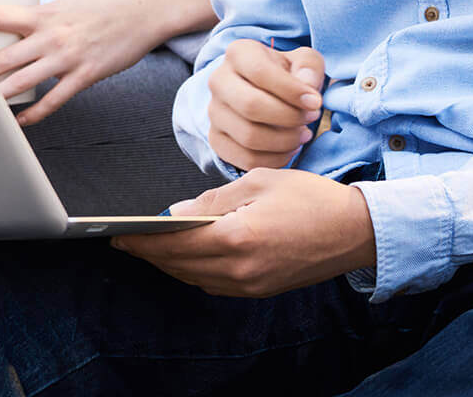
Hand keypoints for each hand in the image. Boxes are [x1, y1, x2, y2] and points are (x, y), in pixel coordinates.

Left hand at [0, 0, 213, 126]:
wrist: (146, 8)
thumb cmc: (108, 1)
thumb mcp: (69, 1)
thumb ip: (44, 15)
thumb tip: (23, 24)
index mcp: (44, 13)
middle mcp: (50, 35)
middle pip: (2, 57)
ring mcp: (67, 57)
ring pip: (22, 81)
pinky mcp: (85, 75)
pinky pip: (53, 100)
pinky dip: (34, 114)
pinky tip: (20, 123)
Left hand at [111, 168, 375, 296]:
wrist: (355, 231)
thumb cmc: (308, 198)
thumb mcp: (256, 182)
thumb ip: (212, 201)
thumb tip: (176, 213)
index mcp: (238, 238)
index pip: (175, 243)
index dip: (142, 240)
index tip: (117, 235)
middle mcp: (242, 269)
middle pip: (180, 265)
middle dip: (148, 253)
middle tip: (122, 241)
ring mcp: (252, 285)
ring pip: (195, 278)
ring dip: (168, 264)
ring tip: (146, 247)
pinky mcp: (261, 290)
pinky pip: (214, 284)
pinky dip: (192, 271)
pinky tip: (183, 256)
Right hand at [207, 39, 324, 169]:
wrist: (264, 93)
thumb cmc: (286, 75)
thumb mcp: (303, 62)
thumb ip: (309, 67)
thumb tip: (307, 84)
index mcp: (237, 54)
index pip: (259, 72)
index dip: (291, 90)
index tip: (315, 102)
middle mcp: (218, 80)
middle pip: (250, 106)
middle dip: (289, 117)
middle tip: (311, 118)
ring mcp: (213, 111)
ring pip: (249, 136)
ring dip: (285, 140)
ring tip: (303, 133)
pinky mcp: (216, 139)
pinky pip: (246, 159)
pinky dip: (275, 159)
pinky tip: (290, 147)